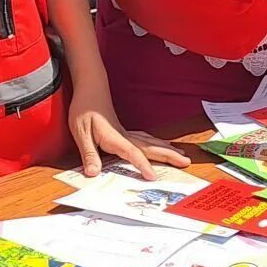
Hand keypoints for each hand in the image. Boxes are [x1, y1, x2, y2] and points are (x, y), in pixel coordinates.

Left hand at [68, 88, 191, 179]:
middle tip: (186, 161)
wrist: (89, 89)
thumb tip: (93, 173)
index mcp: (115, 137)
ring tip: (181, 155)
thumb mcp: (81, 133)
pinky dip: (157, 143)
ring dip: (166, 149)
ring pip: (151, 142)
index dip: (142, 165)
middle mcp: (125, 135)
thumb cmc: (84, 109)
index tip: (153, 177)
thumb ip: (89, 154)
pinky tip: (161, 145)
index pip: (132, 153)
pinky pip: (145, 139)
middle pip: (150, 147)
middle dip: (169, 155)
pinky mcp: (124, 131)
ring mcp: (126, 132)